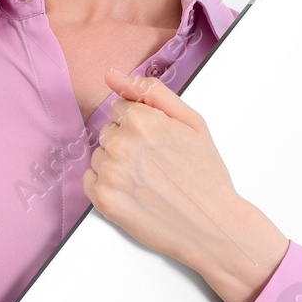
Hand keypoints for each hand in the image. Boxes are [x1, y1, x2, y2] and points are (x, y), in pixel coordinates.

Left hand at [82, 68, 251, 275]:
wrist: (212, 225)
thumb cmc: (205, 175)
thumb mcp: (191, 121)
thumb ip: (151, 92)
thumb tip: (111, 76)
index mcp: (142, 120)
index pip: (120, 109)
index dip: (140, 125)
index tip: (158, 143)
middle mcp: (121, 144)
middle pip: (108, 132)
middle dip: (127, 144)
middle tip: (156, 165)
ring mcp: (110, 173)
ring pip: (100, 156)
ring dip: (116, 165)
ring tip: (147, 181)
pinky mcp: (102, 200)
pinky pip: (90, 180)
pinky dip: (107, 186)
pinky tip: (133, 193)